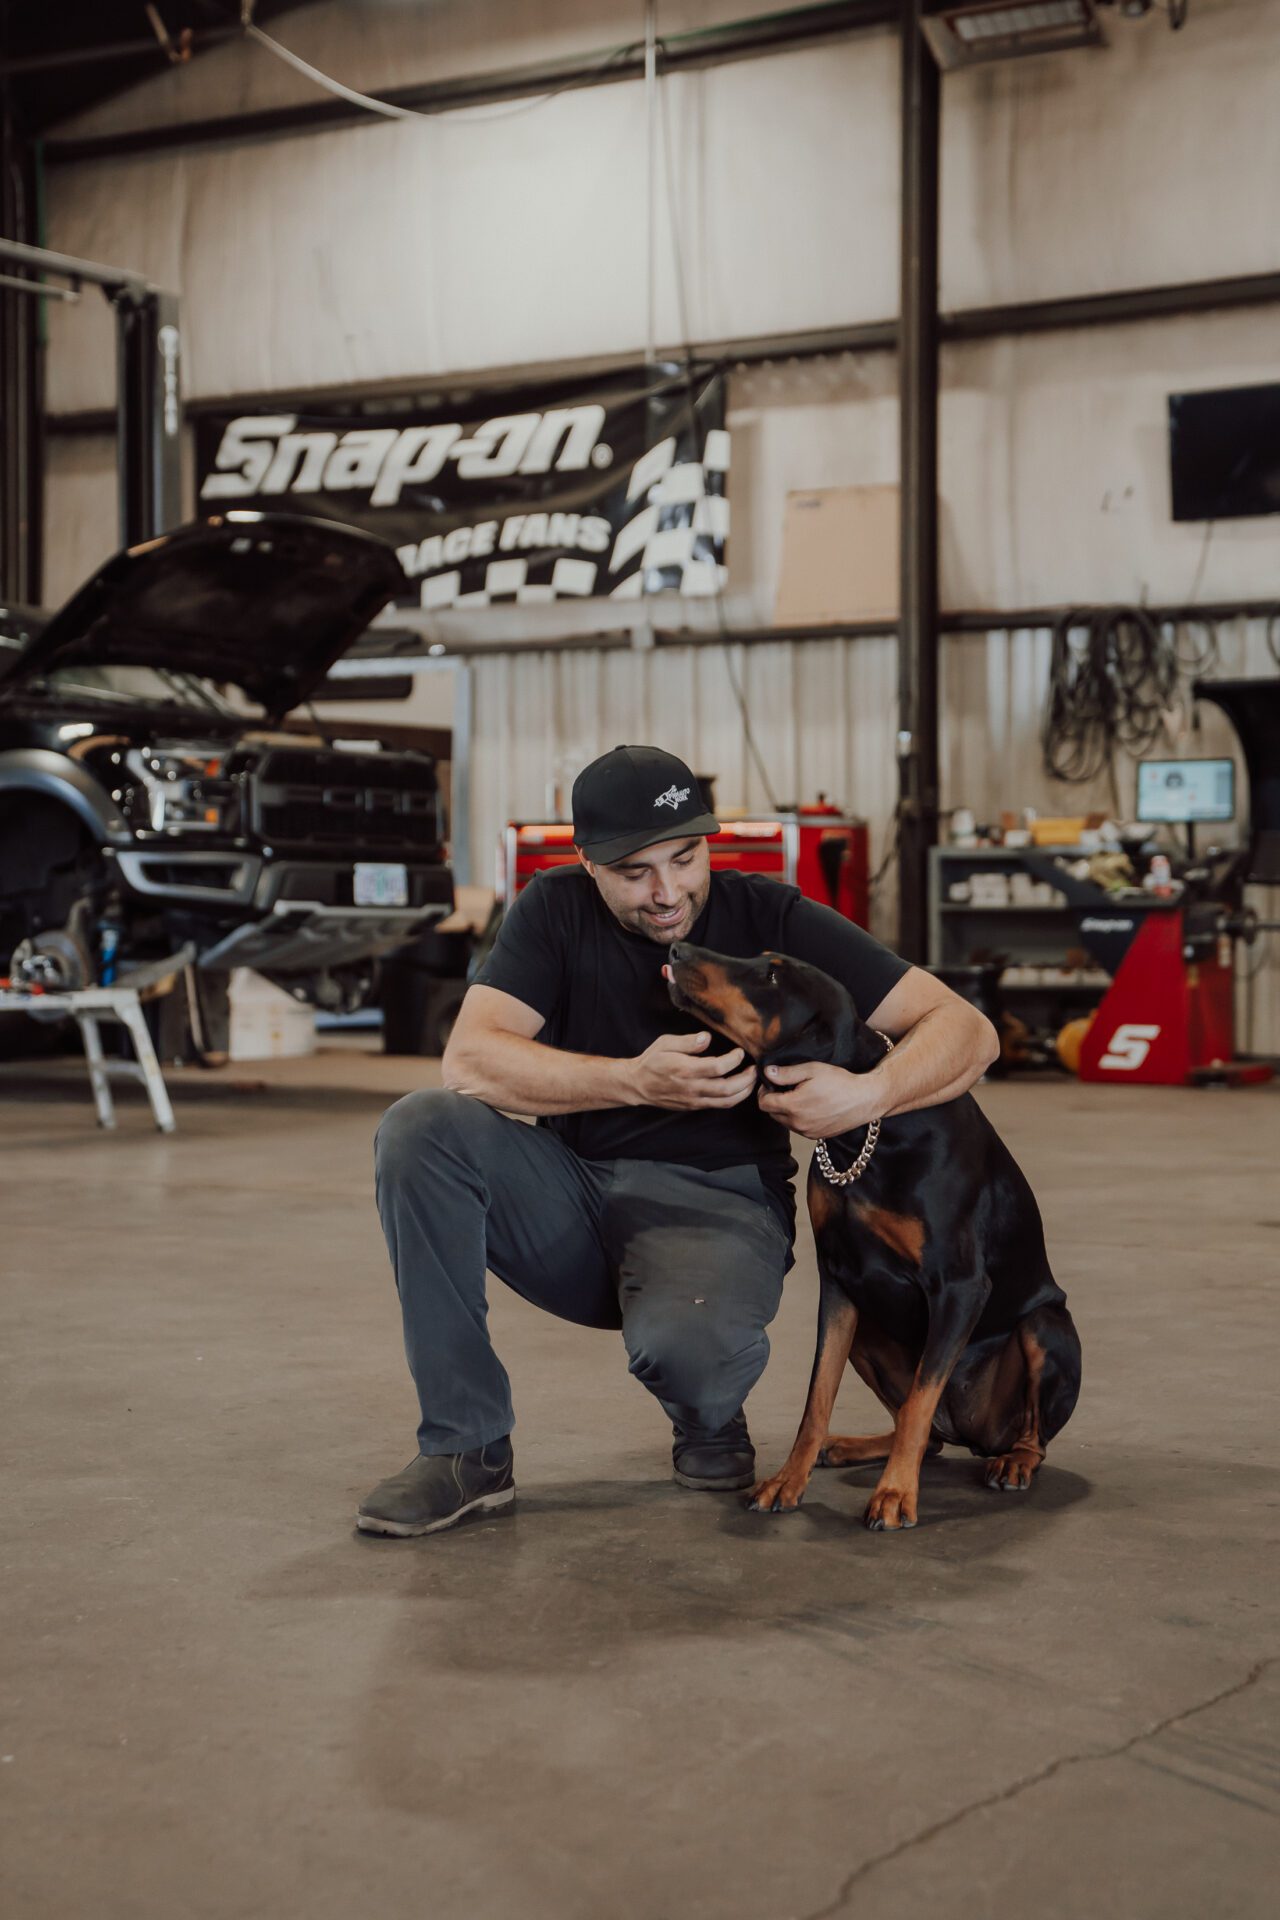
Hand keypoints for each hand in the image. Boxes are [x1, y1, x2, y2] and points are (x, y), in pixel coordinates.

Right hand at [628, 1031, 757, 1110]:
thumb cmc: (652, 1061)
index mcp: (684, 1069)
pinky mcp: (694, 1106)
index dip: (733, 1060)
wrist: (638, 1085)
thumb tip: (707, 1038)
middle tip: (754, 1069)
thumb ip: (687, 1041)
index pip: (717, 1067)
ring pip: (726, 1101)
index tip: (739, 1052)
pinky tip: (739, 1089)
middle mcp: (691, 1087)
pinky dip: (733, 1098)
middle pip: (727, 1088)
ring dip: (744, 1092)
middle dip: (746, 1079)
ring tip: (752, 1080)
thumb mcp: (665, 1043)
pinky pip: (718, 1105)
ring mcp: (693, 1100)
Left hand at [757, 1061, 881, 1139]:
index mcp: (793, 1106)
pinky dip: (797, 1119)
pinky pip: (798, 1128)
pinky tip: (809, 1106)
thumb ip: (786, 1073)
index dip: (764, 1091)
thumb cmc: (840, 1082)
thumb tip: (767, 1073)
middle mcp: (798, 1123)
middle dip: (774, 1101)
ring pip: (784, 1122)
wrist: (864, 1099)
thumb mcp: (812, 1070)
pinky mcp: (816, 1136)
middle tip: (785, 1088)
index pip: (764, 1103)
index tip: (771, 1083)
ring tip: (798, 1096)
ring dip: (785, 1111)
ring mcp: (807, 1132)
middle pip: (772, 1114)